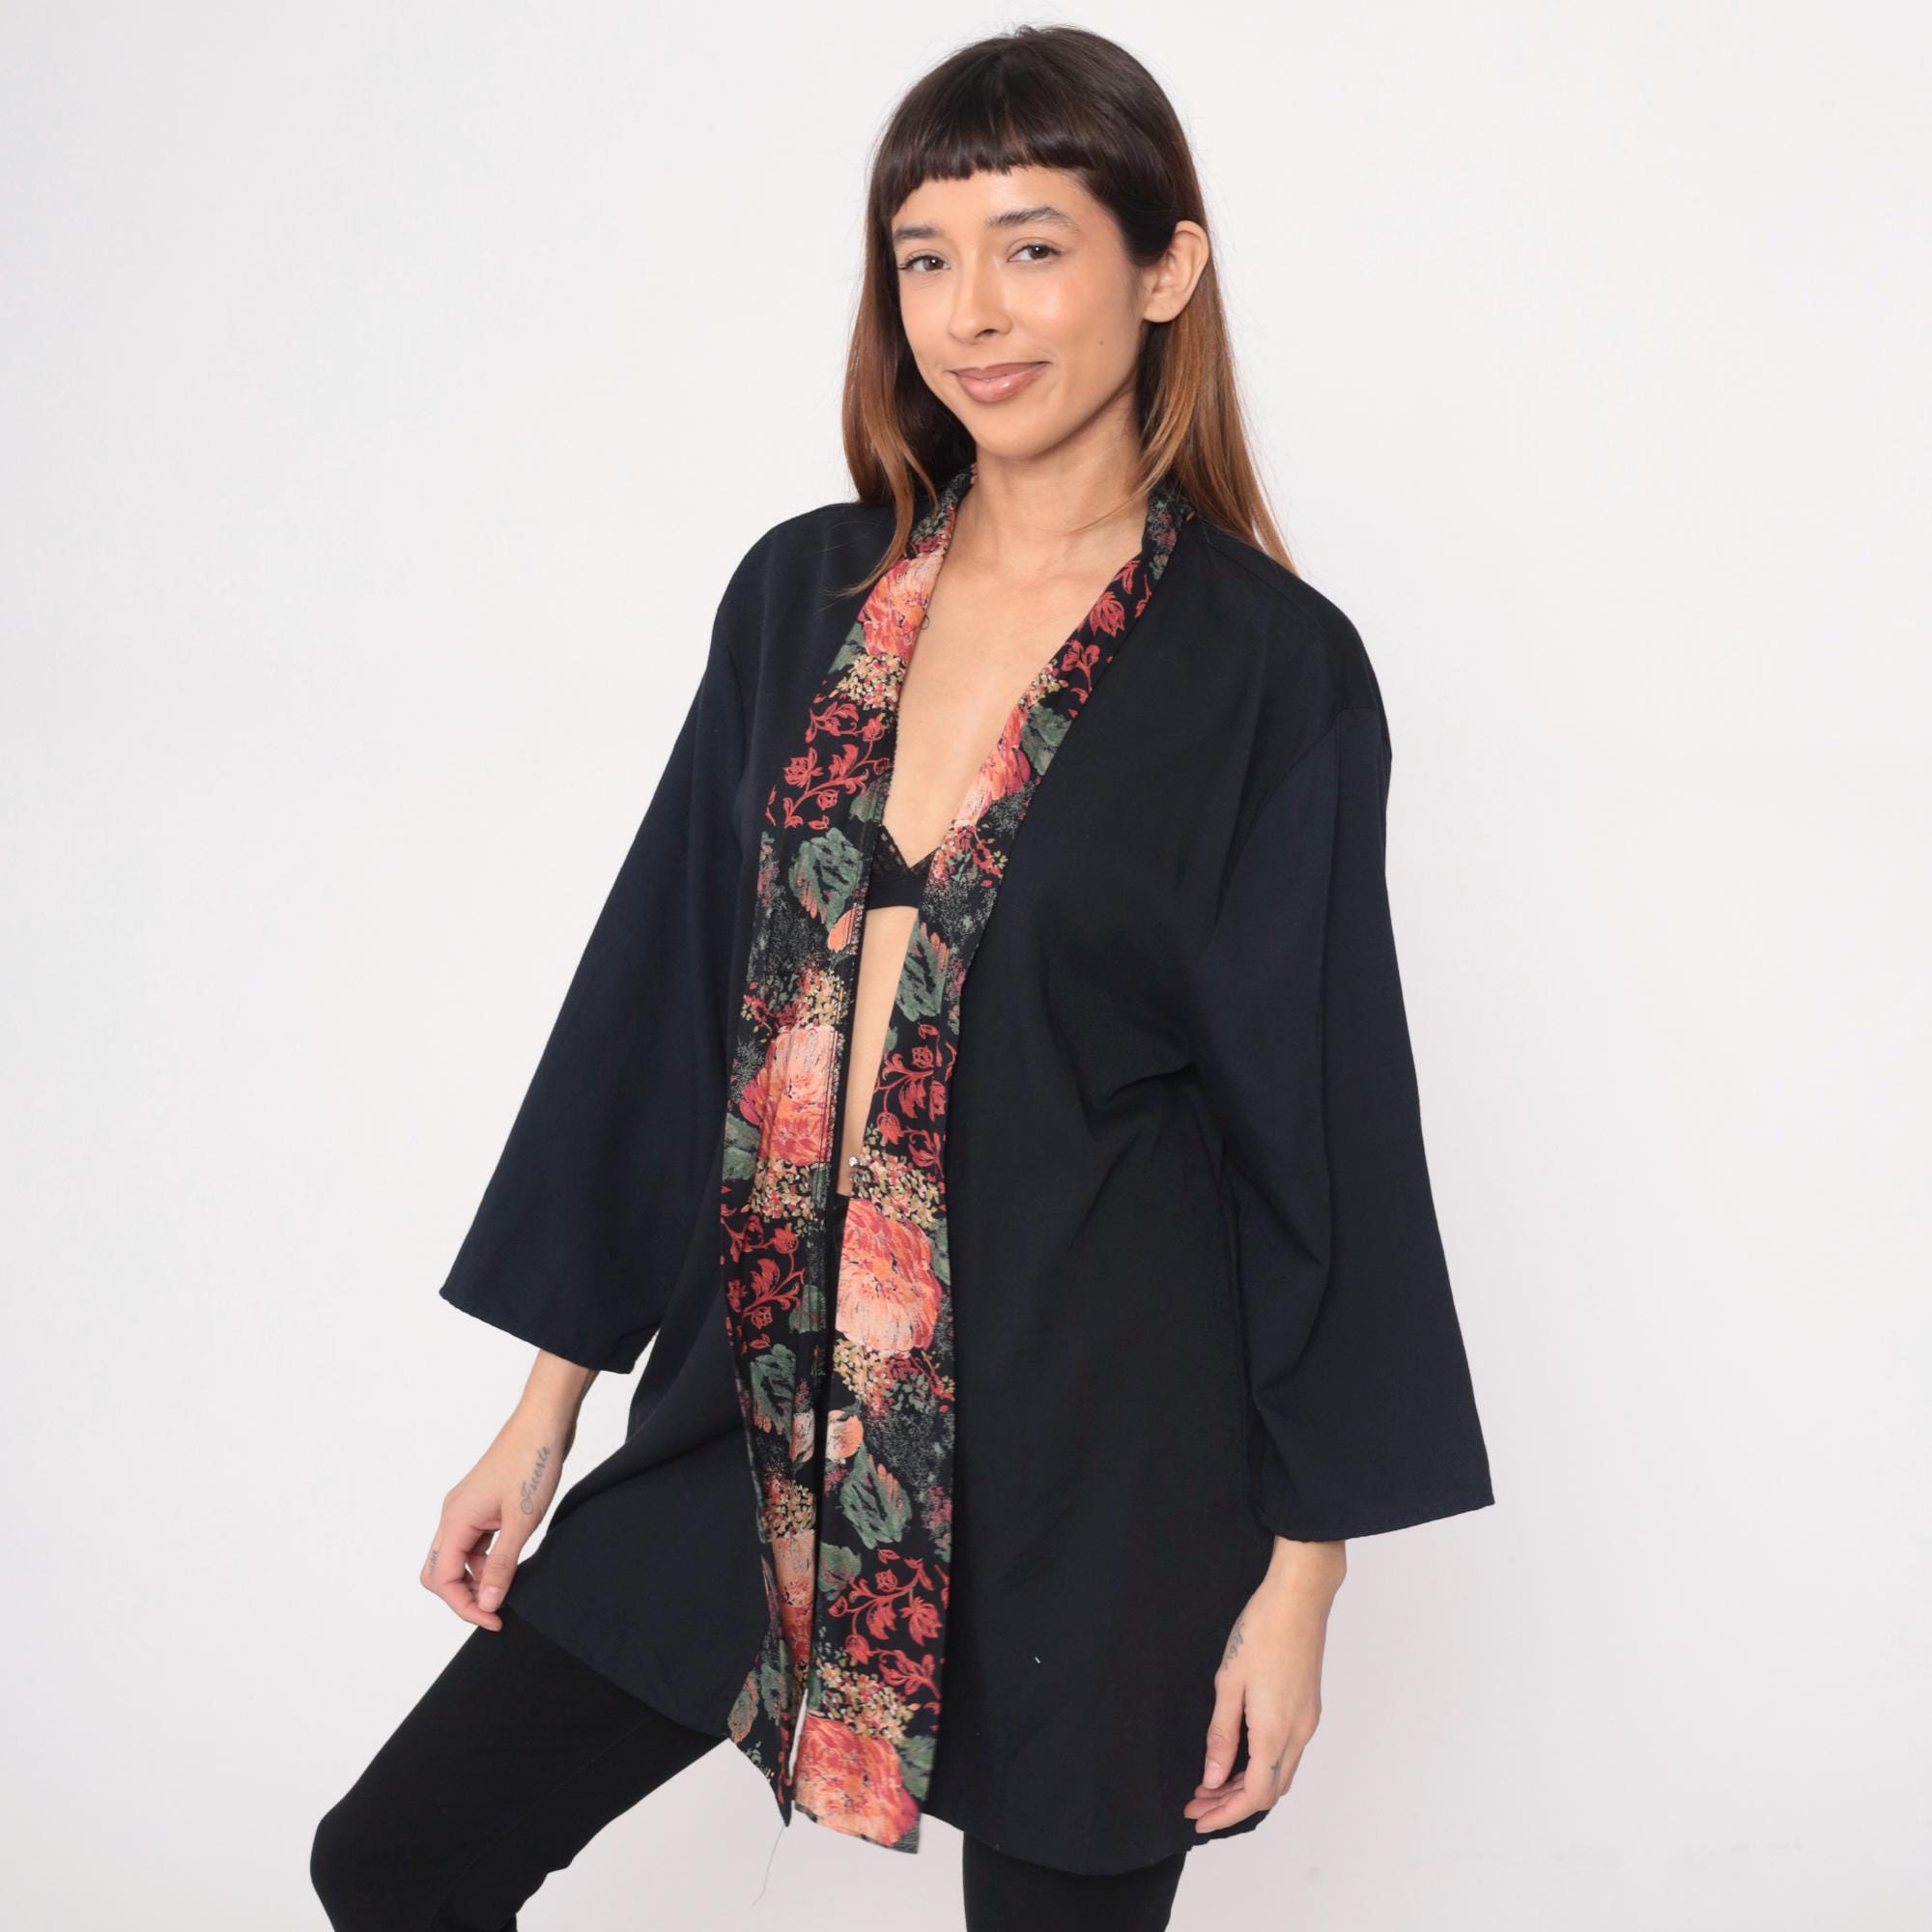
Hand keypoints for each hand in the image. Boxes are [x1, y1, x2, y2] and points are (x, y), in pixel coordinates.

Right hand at [421, 1395, 582, 1629]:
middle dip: (463, 1595)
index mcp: (455, 1519)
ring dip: (478, 1578)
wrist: (544, 1422)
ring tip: (510, 1585)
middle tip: (496, 1608)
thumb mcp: (521, 1521)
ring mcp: (467, 1508)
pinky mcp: (483, 1504)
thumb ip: (503, 1565)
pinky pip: (475, 1542)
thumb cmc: (532, 1463)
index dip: (465, 1606)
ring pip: (459, 1557)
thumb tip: (488, 1604)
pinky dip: (487, 1559)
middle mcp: (454, 1515)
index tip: (494, 1620)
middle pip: (440, 1571)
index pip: (442, 1580)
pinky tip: (512, 1562)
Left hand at [1185, 1537, 1343, 1833]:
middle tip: (1196, 1800)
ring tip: (1211, 1782)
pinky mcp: (1308, 1706)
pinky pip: (1286, 1752)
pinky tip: (1238, 1756)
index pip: (1255, 1795)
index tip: (1198, 1818)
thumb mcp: (1228, 1682)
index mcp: (1277, 1730)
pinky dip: (1261, 1765)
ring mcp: (1307, 1720)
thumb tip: (1214, 1778)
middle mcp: (1299, 1732)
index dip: (1226, 1813)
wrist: (1299, 1597)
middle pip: (1269, 1790)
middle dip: (1232, 1802)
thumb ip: (1222, 1735)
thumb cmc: (1260, 1631)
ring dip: (1247, 1784)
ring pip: (1280, 1772)